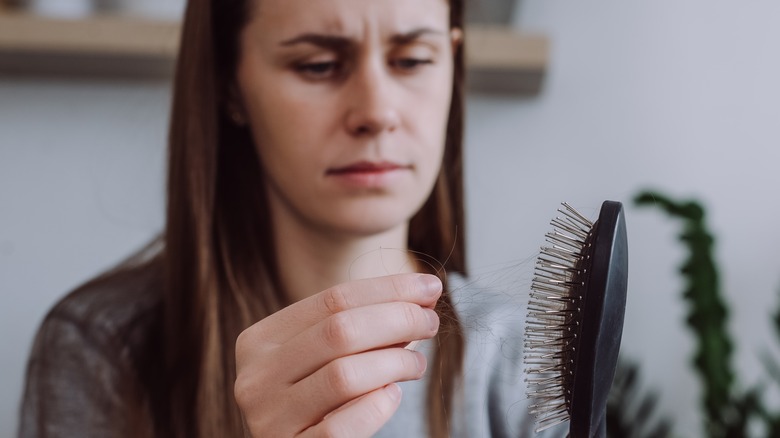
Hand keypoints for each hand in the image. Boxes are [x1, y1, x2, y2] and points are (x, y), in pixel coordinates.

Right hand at [235, 273, 441, 436]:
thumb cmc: (316, 397)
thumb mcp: (325, 356)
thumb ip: (361, 327)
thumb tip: (422, 294)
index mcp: (259, 340)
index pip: (332, 299)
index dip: (388, 289)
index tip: (428, 287)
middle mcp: (256, 377)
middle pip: (340, 331)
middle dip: (397, 319)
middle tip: (430, 322)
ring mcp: (270, 418)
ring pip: (344, 376)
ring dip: (395, 362)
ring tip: (416, 364)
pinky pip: (342, 427)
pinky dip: (377, 406)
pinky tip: (393, 395)